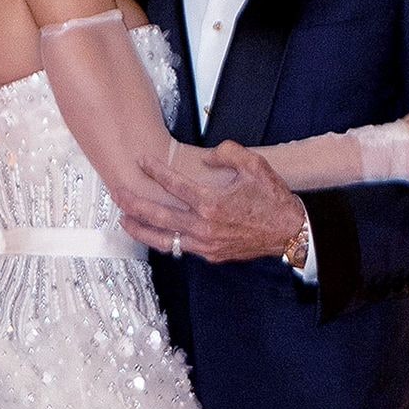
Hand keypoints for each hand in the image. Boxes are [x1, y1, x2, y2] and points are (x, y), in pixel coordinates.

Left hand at [119, 142, 303, 262]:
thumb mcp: (255, 165)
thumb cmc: (273, 199)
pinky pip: (180, 247)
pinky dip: (163, 240)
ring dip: (141, 228)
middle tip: (118, 194)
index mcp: (212, 202)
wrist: (291, 232)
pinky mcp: (210, 254)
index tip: (142, 161)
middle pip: (158, 215)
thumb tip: (206, 158)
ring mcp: (206, 244)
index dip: (155, 171)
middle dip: (134, 204)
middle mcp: (204, 226)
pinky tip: (153, 232)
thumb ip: (227, 153)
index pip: (174, 185)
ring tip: (124, 219)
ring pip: (164, 238)